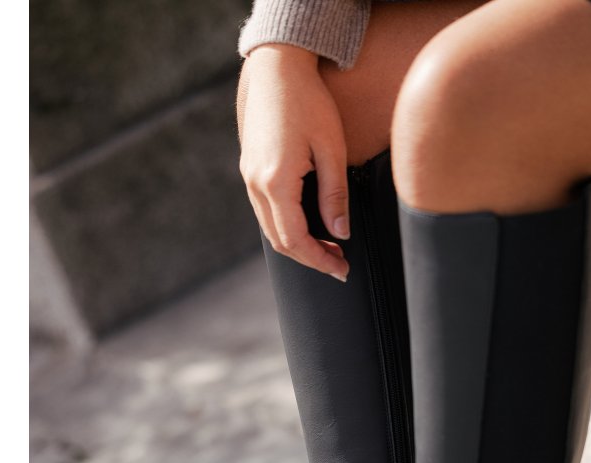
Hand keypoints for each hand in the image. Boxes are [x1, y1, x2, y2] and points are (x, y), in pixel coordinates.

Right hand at [237, 44, 350, 280]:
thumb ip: (335, 195)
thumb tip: (340, 232)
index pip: (296, 239)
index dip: (319, 260)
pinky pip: (266, 212)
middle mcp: (256, 183)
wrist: (277, 66)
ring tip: (328, 247)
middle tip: (339, 263)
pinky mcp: (249, 170)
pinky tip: (309, 226)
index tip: (341, 269)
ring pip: (271, 229)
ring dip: (299, 244)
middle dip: (311, 258)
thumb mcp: (332, 149)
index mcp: (275, 181)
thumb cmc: (308, 100)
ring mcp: (248, 177)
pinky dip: (287, 227)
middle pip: (281, 241)